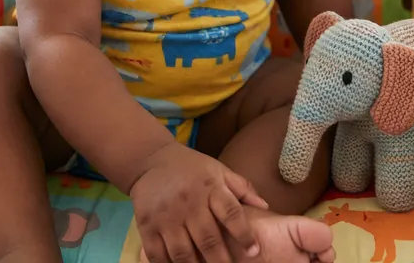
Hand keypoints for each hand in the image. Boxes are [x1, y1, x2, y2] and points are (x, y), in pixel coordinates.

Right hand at [130, 142, 267, 262]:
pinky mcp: (148, 226)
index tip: (254, 250)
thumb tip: (265, 206)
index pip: (231, 212)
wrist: (150, 160)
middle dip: (221, 261)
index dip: (244, 234)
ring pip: (183, 253)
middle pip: (208, 239)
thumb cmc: (190, 168)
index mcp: (210, 187)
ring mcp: (166, 216)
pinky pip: (158, 255)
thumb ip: (241, 188)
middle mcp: (189, 203)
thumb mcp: (218, 170)